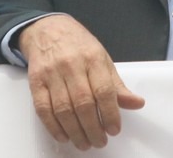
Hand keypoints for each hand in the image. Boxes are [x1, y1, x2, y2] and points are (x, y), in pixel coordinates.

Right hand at [19, 15, 144, 149]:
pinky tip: (64, 136)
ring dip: (75, 131)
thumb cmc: (79, 46)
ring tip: (84, 143)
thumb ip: (117, 84)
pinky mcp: (35, 81)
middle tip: (99, 141)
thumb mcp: (103, 59)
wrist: (48, 30)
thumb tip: (137, 103)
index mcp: (93, 59)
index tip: (114, 130)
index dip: (110, 113)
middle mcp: (72, 65)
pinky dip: (53, 126)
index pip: (104, 91)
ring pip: (63, 109)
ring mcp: (52, 73)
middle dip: (93, 128)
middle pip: (83, 103)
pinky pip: (43, 108)